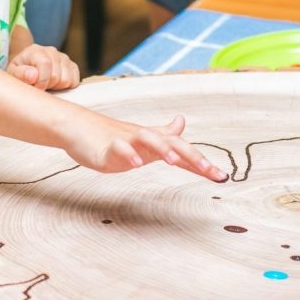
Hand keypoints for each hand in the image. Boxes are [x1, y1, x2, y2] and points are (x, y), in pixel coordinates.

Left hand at [7, 44, 79, 90]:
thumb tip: (33, 75)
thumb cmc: (19, 74)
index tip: (35, 88)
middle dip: (47, 86)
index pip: (45, 64)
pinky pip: (74, 82)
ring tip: (46, 85)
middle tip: (39, 86)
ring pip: (66, 80)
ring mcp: (64, 58)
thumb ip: (20, 74)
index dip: (41, 81)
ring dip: (56, 87)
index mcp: (36, 50)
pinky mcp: (72, 66)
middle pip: (56, 76)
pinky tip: (55, 85)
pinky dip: (66, 87)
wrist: (27, 71)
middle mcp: (51, 51)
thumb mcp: (13, 74)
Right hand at [64, 113, 228, 180]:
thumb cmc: (110, 135)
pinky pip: (118, 148)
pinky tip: (134, 163)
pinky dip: (126, 154)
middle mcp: (144, 138)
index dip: (202, 164)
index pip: (182, 151)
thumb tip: (182, 122)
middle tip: (210, 171)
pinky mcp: (106, 146)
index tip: (222, 177)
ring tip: (174, 161)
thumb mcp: (141, 137)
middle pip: (172, 143)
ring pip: (148, 139)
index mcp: (153, 141)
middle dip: (192, 156)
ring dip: (162, 149)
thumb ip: (163, 134)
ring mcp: (125, 141)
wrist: (77, 127)